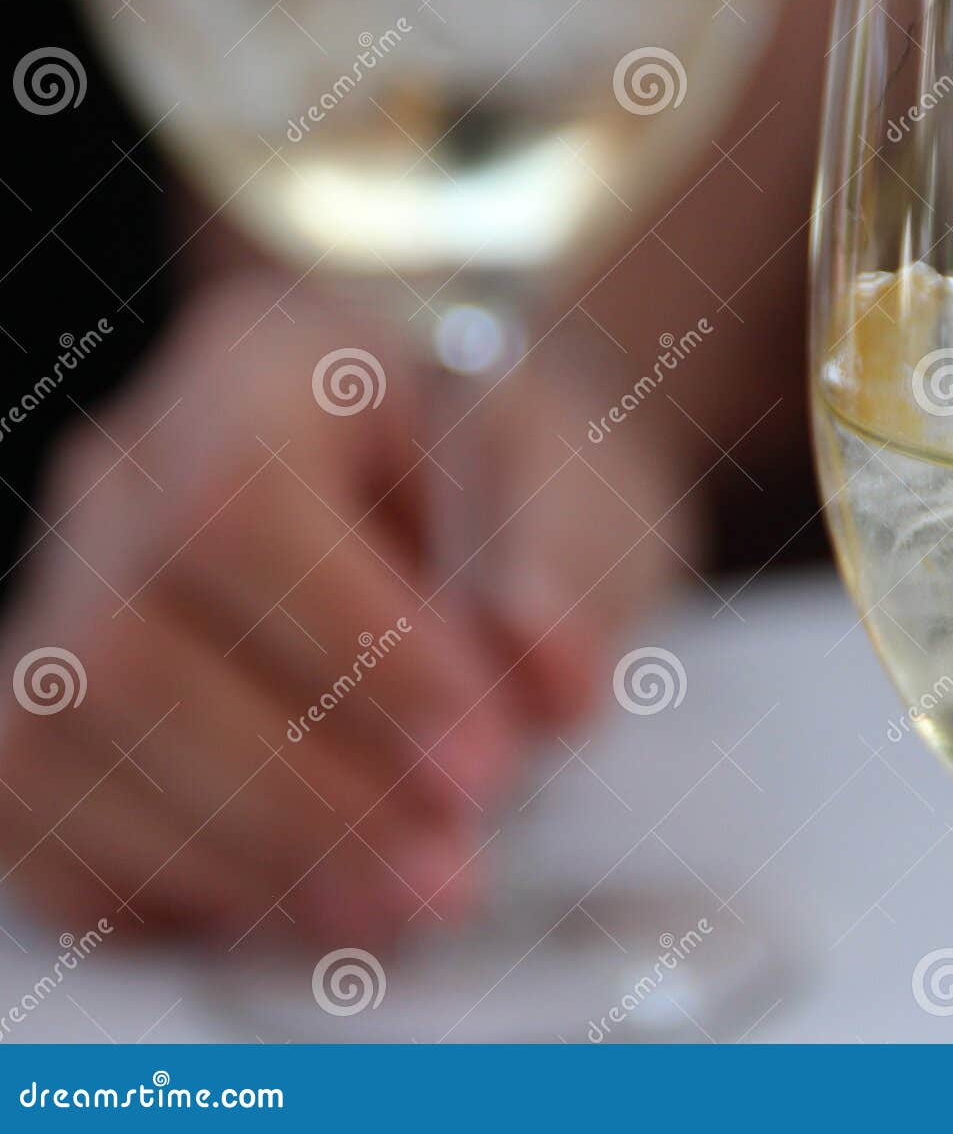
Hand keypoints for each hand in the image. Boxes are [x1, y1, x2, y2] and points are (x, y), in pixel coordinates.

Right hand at [0, 273, 694, 943]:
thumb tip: (547, 684)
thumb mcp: (581, 484)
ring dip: (244, 859)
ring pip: (62, 747)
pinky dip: (172, 887)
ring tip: (409, 903)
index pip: (238, 506)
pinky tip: (314, 905)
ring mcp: (69, 583)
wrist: (467, 484)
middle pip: (127, 649)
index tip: (483, 764)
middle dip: (300, 794)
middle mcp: (132, 467)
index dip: (353, 654)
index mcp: (266, 364)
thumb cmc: (520, 475)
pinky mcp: (61, 704)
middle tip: (455, 875)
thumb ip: (564, 570)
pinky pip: (43, 821)